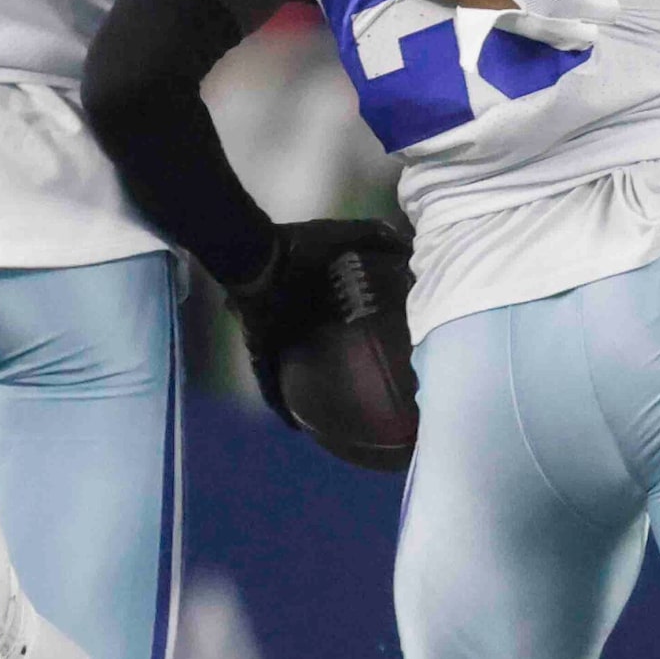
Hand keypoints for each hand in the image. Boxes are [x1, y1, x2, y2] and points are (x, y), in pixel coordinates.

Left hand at [232, 220, 411, 424]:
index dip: (347, 325)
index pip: (331, 314)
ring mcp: (274, 335)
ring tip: (324, 407)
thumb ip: (370, 235)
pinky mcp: (261, 348)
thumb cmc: (297, 250)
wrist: (256, 261)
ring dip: (301, 385)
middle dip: (325, 358)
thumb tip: (404, 244)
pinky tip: (290, 423)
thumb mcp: (340, 236)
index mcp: (311, 294)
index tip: (369, 339)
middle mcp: (294, 317)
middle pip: (311, 343)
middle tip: (353, 380)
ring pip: (290, 366)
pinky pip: (267, 381)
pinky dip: (276, 400)